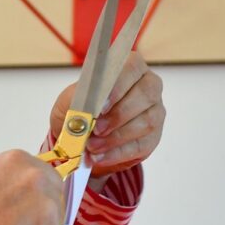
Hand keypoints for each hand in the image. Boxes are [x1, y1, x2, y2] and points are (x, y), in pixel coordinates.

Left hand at [49, 51, 165, 175]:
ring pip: (145, 122)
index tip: (100, 105)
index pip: (131, 68)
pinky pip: (140, 145)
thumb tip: (87, 109)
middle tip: (95, 129)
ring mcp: (155, 112)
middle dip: (118, 115)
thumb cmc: (79, 111)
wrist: (79, 137)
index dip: (117, 86)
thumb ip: (78, 99)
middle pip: (145, 94)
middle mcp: (149, 86)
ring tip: (92, 146)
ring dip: (115, 137)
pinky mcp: (152, 137)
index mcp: (130, 68)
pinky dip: (117, 153)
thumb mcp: (70, 100)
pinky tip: (99, 157)